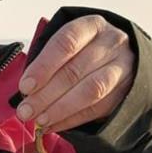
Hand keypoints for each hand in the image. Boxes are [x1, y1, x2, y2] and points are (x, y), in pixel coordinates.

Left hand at [16, 15, 134, 132]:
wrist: (120, 60)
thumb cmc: (81, 52)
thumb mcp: (66, 46)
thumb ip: (46, 62)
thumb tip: (26, 91)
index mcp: (91, 26)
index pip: (66, 43)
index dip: (43, 66)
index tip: (25, 86)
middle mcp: (112, 43)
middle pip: (75, 70)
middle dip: (46, 94)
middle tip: (25, 111)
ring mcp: (122, 68)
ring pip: (90, 91)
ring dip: (60, 109)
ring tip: (39, 120)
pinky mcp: (126, 91)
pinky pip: (97, 108)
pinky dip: (72, 119)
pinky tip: (52, 125)